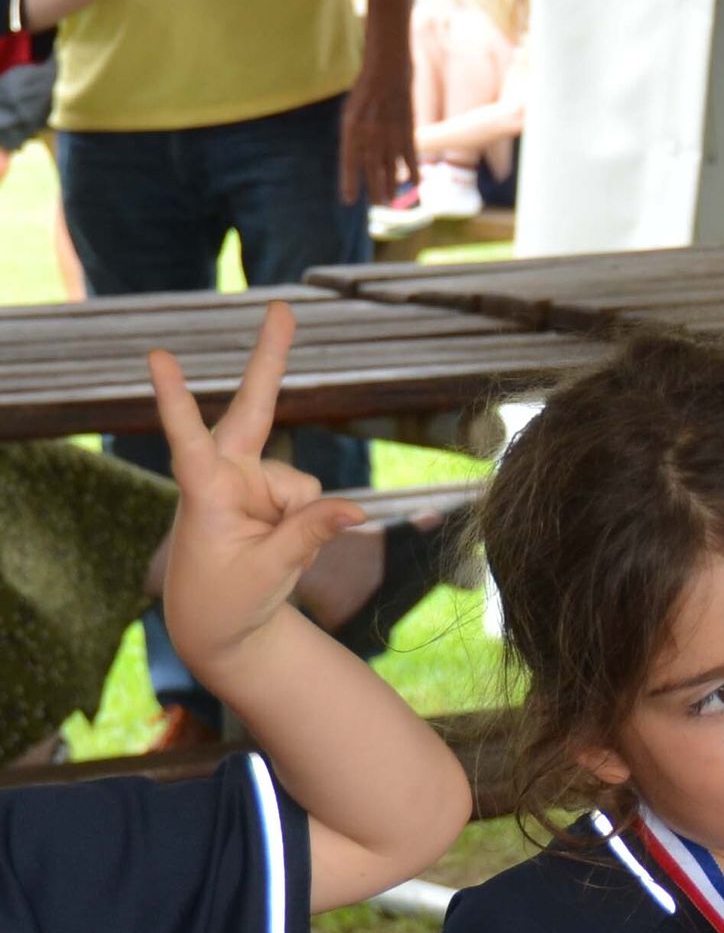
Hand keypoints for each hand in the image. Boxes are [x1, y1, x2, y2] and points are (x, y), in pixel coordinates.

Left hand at [151, 303, 362, 680]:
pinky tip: (284, 548)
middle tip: (284, 309)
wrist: (223, 624)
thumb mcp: (270, 573)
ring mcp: (251, 481)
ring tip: (273, 556)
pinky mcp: (274, 494)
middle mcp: (226, 475)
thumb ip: (310, 535)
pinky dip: (311, 526)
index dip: (176, 400)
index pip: (188, 441)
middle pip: (254, 411)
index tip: (157, 357)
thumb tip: (356, 508)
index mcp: (205, 493)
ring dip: (302, 522)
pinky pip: (316, 502)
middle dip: (269, 361)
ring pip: (305, 486)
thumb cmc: (227, 598)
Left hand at [339, 45, 415, 204]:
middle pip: (372, 172)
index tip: (349, 200)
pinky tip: (413, 186)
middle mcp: (371, 137)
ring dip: (391, 187)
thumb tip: (359, 161)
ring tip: (390, 200)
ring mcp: (390, 138)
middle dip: (373, 191)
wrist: (386, 73)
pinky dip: (412, 175)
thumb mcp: (351, 115)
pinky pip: (410, 162)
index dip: (349, 183)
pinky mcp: (406, 135)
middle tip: (376, 203)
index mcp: (352, 131)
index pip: (349, 164)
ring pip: (391, 171)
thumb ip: (354, 138)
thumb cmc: (366, 94)